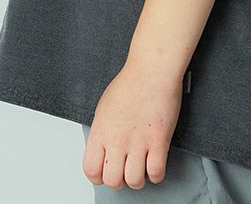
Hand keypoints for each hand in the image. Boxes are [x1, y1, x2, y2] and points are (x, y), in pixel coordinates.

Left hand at [82, 57, 183, 188]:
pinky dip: (156, 174)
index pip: (91, 170)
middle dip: (119, 180)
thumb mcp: (104, 107)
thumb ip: (102, 131)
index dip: (99, 176)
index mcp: (101, 131)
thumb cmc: (131, 82)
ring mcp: (138, 141)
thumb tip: (103, 149)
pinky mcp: (159, 140)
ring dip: (139, 179)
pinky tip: (155, 163)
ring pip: (134, 181)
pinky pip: (156, 172)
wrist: (152, 69)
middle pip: (113, 180)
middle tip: (125, 170)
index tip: (106, 172)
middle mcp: (117, 139)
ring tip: (141, 168)